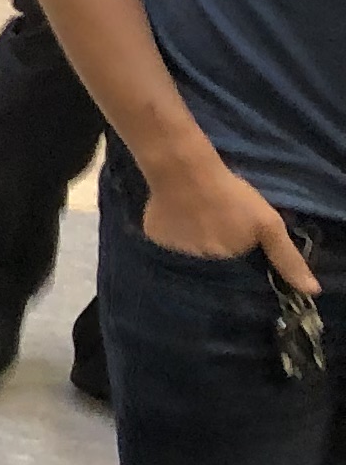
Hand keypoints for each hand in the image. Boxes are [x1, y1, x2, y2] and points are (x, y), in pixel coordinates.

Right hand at [140, 155, 321, 293]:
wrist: (186, 172)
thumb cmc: (232, 195)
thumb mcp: (269, 224)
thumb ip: (287, 258)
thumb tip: (311, 291)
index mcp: (227, 256)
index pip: (236, 258)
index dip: (238, 243)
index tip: (236, 227)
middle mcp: (201, 260)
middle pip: (212, 253)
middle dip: (215, 238)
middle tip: (217, 214)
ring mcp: (175, 249)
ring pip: (189, 245)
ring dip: (193, 232)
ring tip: (195, 210)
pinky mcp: (154, 236)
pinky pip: (166, 237)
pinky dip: (170, 227)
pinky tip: (174, 211)